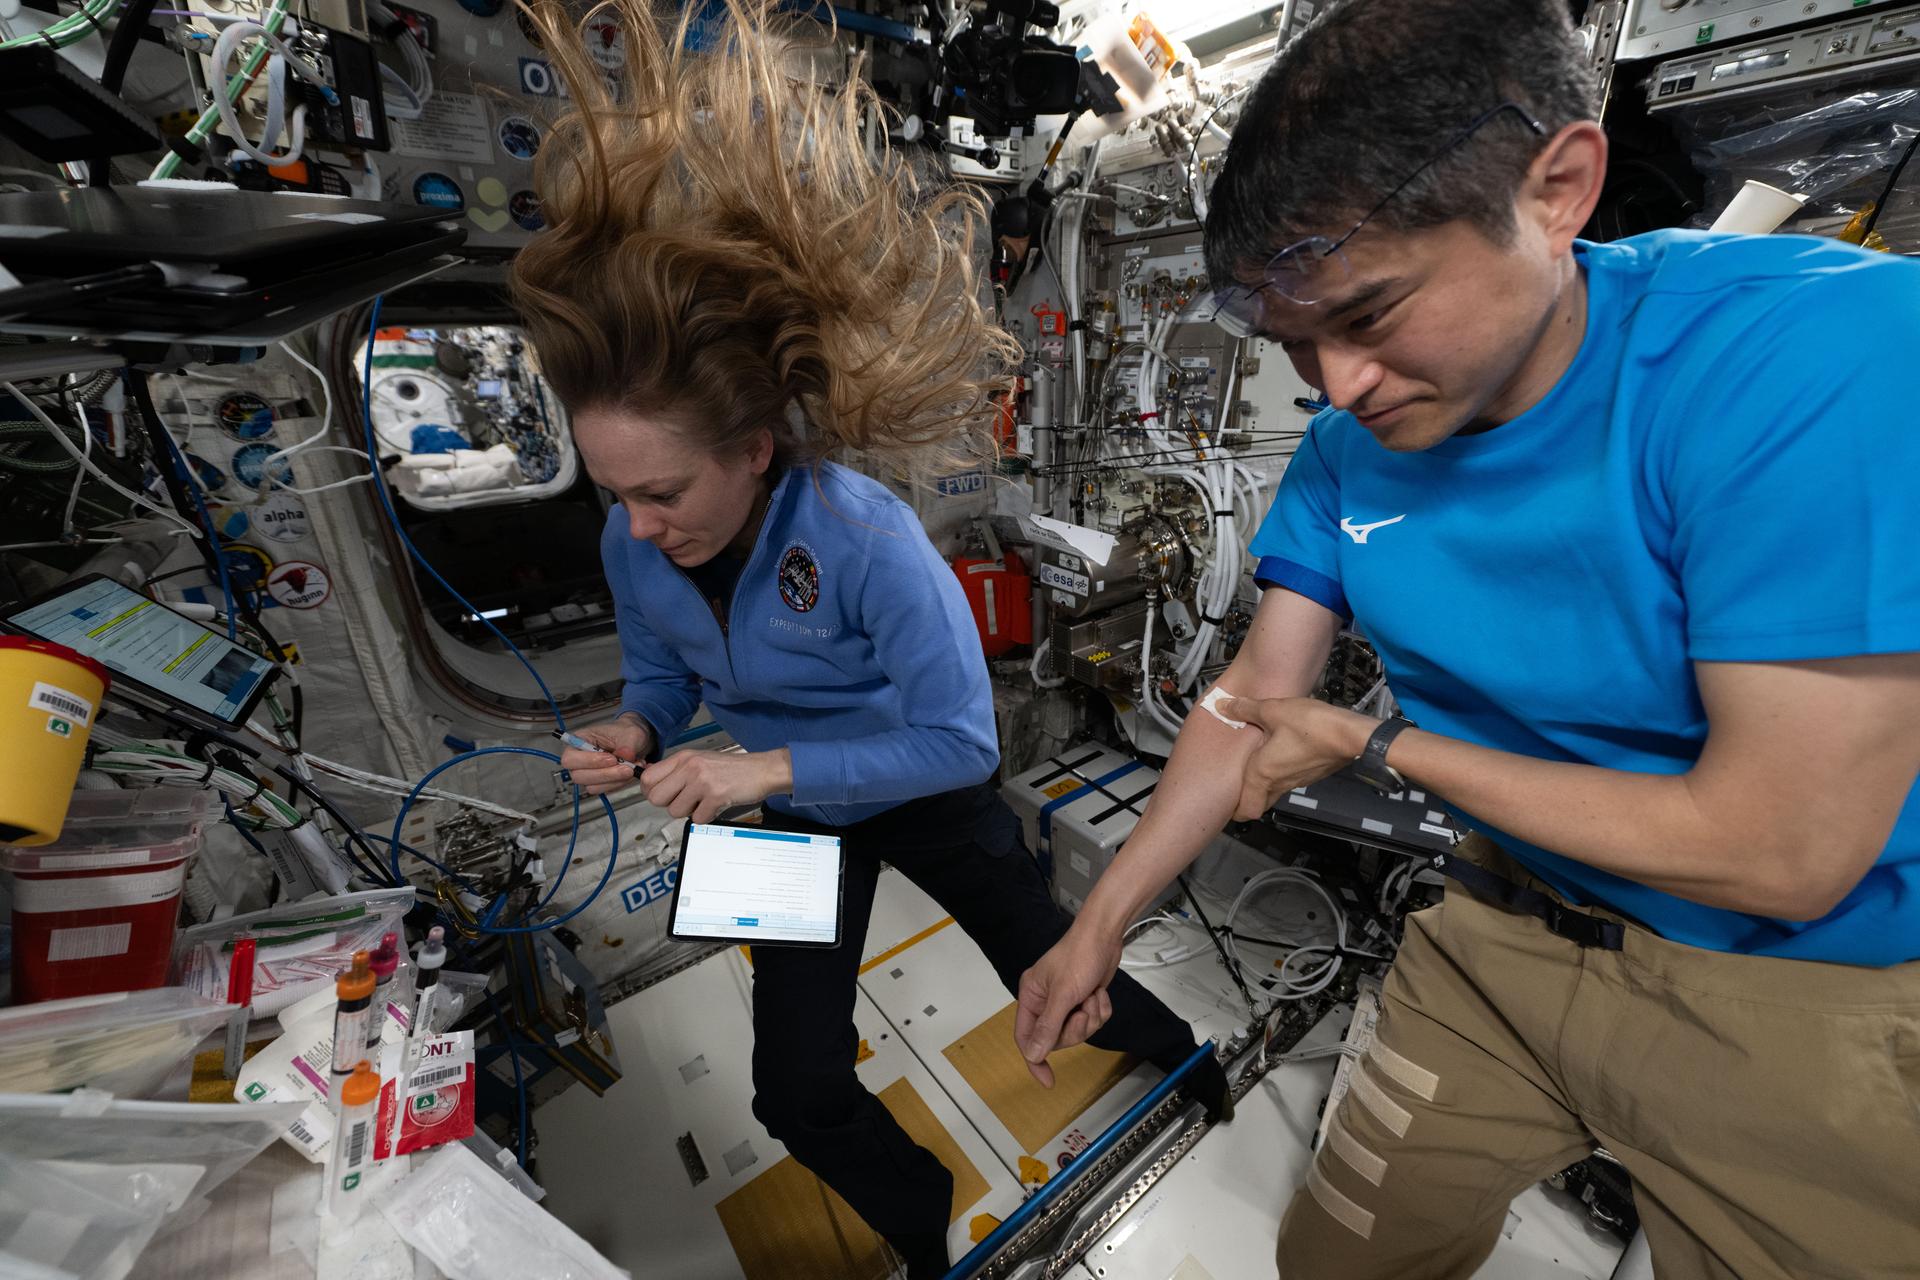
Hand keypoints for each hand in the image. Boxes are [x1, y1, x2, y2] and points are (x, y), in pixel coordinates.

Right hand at [561, 714, 654, 794]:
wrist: (635, 743)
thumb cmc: (626, 733)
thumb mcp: (631, 733)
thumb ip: (628, 744)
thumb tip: (625, 755)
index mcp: (579, 741)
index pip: (570, 758)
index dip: (589, 761)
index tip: (612, 758)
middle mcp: (579, 760)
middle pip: (578, 776)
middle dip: (604, 774)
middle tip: (626, 768)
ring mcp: (587, 773)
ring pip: (591, 786)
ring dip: (613, 780)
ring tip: (631, 769)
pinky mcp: (598, 783)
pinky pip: (603, 790)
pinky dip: (618, 784)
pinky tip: (629, 774)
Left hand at [639, 749, 791, 823]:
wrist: (761, 770)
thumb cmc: (730, 769)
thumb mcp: (699, 761)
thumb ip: (676, 771)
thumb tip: (651, 786)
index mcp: (683, 757)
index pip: (648, 778)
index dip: (651, 792)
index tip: (662, 796)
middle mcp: (690, 767)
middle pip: (656, 798)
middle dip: (669, 805)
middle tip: (684, 801)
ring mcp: (703, 781)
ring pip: (675, 811)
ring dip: (689, 812)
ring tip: (703, 802)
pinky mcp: (716, 796)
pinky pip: (697, 818)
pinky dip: (706, 817)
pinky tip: (716, 806)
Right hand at [1015, 923, 1122, 1087]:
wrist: (1104, 936)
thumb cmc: (1079, 955)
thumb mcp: (1063, 995)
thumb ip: (1047, 1026)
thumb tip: (1034, 1054)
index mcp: (1031, 998)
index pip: (1026, 1037)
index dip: (1035, 1060)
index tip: (1047, 1081)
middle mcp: (1045, 1001)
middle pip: (1056, 1038)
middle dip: (1075, 1028)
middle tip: (1082, 1012)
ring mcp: (1066, 1002)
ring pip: (1078, 1030)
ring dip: (1091, 1017)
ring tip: (1092, 996)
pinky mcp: (1084, 1000)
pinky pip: (1093, 1020)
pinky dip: (1100, 1010)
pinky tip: (1099, 993)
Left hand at [1221, 697, 1376, 820]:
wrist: (1350, 735)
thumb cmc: (1310, 726)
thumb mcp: (1273, 710)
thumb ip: (1246, 709)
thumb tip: (1221, 705)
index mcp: (1263, 774)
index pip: (1246, 810)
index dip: (1235, 811)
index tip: (1226, 801)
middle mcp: (1279, 783)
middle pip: (1260, 804)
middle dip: (1248, 798)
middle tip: (1238, 783)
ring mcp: (1298, 781)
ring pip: (1275, 791)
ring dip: (1265, 784)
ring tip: (1257, 763)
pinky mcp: (1313, 774)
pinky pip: (1290, 779)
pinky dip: (1282, 773)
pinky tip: (1281, 753)